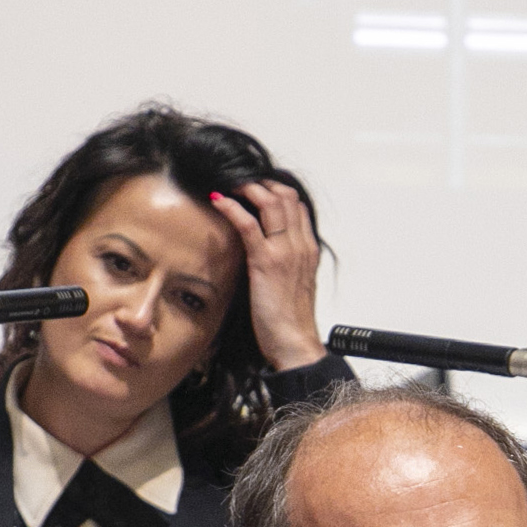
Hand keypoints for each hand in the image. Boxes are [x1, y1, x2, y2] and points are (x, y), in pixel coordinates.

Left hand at [210, 180, 324, 372]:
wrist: (295, 343)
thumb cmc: (290, 322)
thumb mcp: (294, 286)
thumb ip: (286, 264)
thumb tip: (265, 253)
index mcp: (308, 250)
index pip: (296, 205)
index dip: (275, 191)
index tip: (255, 189)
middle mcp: (300, 245)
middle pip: (285, 196)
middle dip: (260, 183)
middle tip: (238, 182)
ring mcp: (285, 251)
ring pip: (270, 201)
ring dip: (246, 188)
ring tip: (228, 185)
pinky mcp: (266, 262)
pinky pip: (249, 223)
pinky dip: (231, 207)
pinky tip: (218, 200)